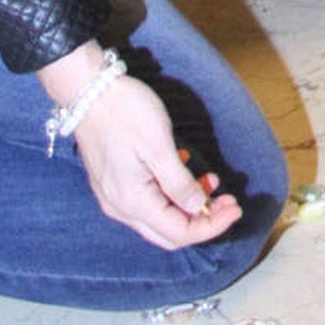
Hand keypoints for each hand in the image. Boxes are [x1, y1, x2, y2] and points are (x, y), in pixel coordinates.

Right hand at [41, 44, 241, 251]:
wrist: (87, 90)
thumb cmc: (124, 111)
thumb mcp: (158, 144)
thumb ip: (179, 182)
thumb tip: (199, 208)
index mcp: (132, 202)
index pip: (179, 232)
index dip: (211, 226)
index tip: (236, 209)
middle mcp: (120, 208)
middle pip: (169, 233)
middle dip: (203, 221)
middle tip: (229, 202)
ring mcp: (114, 198)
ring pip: (158, 219)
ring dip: (188, 207)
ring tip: (212, 182)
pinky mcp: (114, 184)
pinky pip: (147, 203)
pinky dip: (171, 197)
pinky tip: (186, 174)